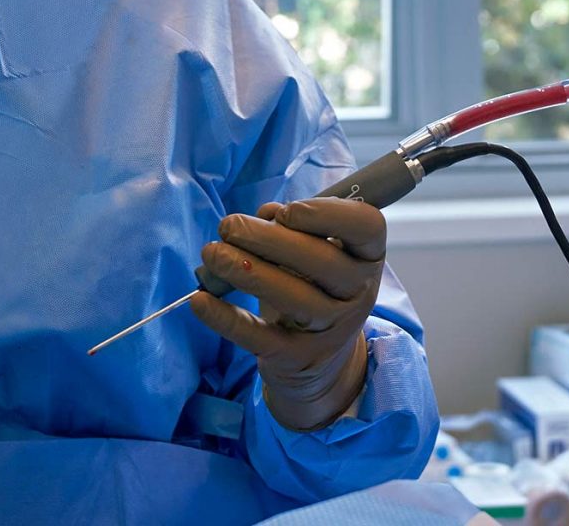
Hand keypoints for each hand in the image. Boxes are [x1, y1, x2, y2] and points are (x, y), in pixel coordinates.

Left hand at [189, 197, 384, 431]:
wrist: (320, 359)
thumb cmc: (314, 285)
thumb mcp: (316, 252)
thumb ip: (294, 228)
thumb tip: (263, 217)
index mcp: (367, 256)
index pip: (366, 227)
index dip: (327, 214)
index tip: (286, 211)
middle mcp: (358, 293)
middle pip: (321, 261)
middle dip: (269, 239)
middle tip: (228, 226)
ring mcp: (330, 329)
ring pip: (293, 298)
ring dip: (247, 271)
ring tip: (213, 254)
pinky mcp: (296, 358)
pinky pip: (260, 337)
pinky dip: (226, 318)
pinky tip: (200, 300)